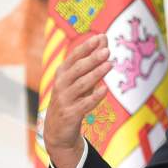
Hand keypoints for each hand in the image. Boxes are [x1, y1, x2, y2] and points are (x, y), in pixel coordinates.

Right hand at [42, 34, 113, 167]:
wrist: (57, 130)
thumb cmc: (71, 99)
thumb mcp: (78, 80)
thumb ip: (91, 61)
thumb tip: (103, 38)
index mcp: (62, 73)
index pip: (74, 57)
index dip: (86, 47)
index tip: (100, 37)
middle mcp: (61, 85)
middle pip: (78, 69)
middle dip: (92, 59)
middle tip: (107, 51)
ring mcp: (64, 100)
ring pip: (82, 85)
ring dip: (96, 74)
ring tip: (110, 65)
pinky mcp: (70, 114)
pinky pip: (84, 104)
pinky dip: (95, 97)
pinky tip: (105, 90)